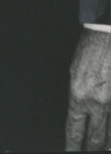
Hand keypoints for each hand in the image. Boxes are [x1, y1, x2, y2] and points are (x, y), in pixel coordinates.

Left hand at [65, 27, 110, 150]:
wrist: (107, 35)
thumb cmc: (89, 51)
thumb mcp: (74, 73)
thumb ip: (78, 99)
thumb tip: (81, 118)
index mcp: (79, 95)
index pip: (74, 130)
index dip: (72, 145)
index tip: (71, 151)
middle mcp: (97, 102)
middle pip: (96, 138)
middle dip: (91, 150)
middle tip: (88, 153)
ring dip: (106, 144)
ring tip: (101, 148)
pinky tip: (110, 137)